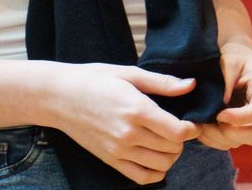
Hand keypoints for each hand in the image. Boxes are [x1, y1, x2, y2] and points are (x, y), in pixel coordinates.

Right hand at [47, 63, 200, 184]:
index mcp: (137, 110)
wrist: (59, 97)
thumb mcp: (130, 74)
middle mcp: (129, 134)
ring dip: (171, 155)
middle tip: (179, 128)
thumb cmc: (95, 80)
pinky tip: (155, 156)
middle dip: (183, 140)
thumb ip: (163, 83)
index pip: (178, 132)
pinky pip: (142, 178)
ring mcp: (118, 150)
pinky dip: (156, 172)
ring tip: (167, 141)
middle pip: (173, 149)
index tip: (192, 122)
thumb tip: (192, 85)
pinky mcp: (110, 160)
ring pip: (162, 165)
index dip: (192, 129)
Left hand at [195, 42, 251, 150]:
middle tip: (210, 121)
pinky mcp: (246, 128)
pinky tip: (204, 126)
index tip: (219, 114)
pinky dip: (216, 139)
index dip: (239, 118)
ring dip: (219, 137)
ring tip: (203, 123)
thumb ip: (226, 81)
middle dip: (230, 133)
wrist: (235, 60)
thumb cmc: (232, 57)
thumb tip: (220, 107)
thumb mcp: (228, 61)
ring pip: (243, 142)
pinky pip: (233, 143)